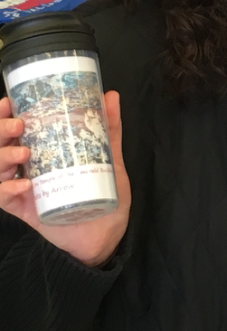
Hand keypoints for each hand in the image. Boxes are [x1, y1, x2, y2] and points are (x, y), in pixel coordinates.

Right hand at [0, 92, 131, 266]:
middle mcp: (28, 167)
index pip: (15, 129)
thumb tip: (110, 96)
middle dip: (0, 130)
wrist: (107, 235)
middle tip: (18, 125)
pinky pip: (4, 198)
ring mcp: (24, 189)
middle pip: (0, 145)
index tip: (9, 102)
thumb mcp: (109, 158)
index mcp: (43, 151)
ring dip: (3, 156)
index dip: (4, 115)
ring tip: (24, 152)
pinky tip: (24, 184)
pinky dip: (7, 189)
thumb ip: (108, 129)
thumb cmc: (105, 196)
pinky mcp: (24, 211)